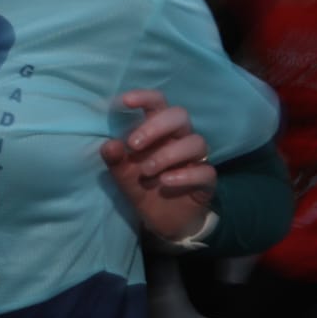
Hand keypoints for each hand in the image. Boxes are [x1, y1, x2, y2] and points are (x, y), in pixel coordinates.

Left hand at [100, 89, 215, 241]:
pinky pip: (205, 171)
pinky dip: (185, 175)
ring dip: (167, 154)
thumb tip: (109, 145)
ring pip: (195, 142)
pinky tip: (165, 182)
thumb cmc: (143, 187)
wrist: (162, 220)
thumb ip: (115, 160)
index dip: (145, 97)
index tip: (126, 101)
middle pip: (180, 115)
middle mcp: (180, 139)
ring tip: (146, 172)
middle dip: (156, 126)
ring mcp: (196, 159)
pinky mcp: (206, 180)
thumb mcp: (123, 175)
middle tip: (134, 145)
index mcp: (159, 131)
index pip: (158, 103)